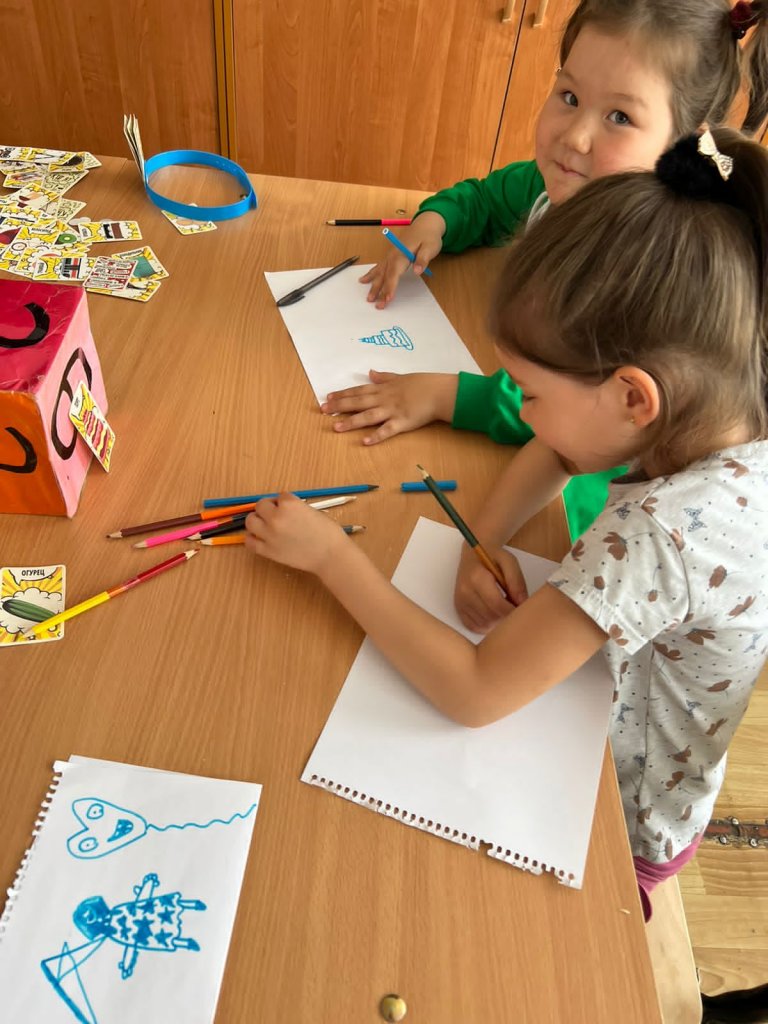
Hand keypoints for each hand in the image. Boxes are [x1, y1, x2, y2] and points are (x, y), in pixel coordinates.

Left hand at [244, 494, 349, 575]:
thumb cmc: (328, 533)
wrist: (330, 556)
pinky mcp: (267, 550)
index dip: (283, 502)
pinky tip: (260, 538)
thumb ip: (295, 508)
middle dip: (268, 509)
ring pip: (250, 521)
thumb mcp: (312, 511)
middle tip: (276, 515)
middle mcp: (276, 517)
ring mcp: (269, 534)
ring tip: (266, 526)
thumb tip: (283, 509)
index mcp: (289, 504)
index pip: (279, 496)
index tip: (289, 509)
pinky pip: (250, 542)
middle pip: (260, 506)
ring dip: (257, 521)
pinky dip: (252, 539)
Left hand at [321, 370, 458, 443]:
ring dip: (351, 422)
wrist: (440, 392)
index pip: (359, 391)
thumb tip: (371, 373)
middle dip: (339, 406)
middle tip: (323, 411)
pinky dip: (376, 436)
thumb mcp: (401, 377)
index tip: (328, 397)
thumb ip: (385, 377)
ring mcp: (393, 411)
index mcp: (384, 388)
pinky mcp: (403, 423)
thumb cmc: (423, 383)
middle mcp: (384, 399)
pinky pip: (387, 430)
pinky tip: (364, 441)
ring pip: (368, 416)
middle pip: (358, 402)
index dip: (343, 394)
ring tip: (336, 427)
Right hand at [359, 212, 445, 307]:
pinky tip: (363, 280)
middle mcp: (393, 256)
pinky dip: (371, 275)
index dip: (390, 287)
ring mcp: (390, 256)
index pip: (394, 274)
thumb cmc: (428, 236)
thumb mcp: (430, 247)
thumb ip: (423, 259)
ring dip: (374, 286)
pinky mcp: (391, 256)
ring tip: (368, 297)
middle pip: (385, 276)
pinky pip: (379, 267)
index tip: (388, 299)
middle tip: (377, 305)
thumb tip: (417, 271)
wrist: (425, 224)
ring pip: (380, 273)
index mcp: (401, 254)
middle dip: (380, 292)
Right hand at [454, 545, 527, 633]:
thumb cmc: (493, 556)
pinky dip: (488, 625)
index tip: (523, 610)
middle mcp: (465, 592)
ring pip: (485, 624)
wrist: (473, 554)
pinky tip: (494, 613)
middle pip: (491, 616)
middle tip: (515, 608)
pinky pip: (475, 627)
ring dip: (498, 621)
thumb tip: (522, 603)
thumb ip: (516, 581)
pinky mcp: (458, 609)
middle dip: (507, 617)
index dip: (513, 612)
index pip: (497, 604)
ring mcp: (460, 602)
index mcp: (477, 577)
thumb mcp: (509, 561)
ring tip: (504, 607)